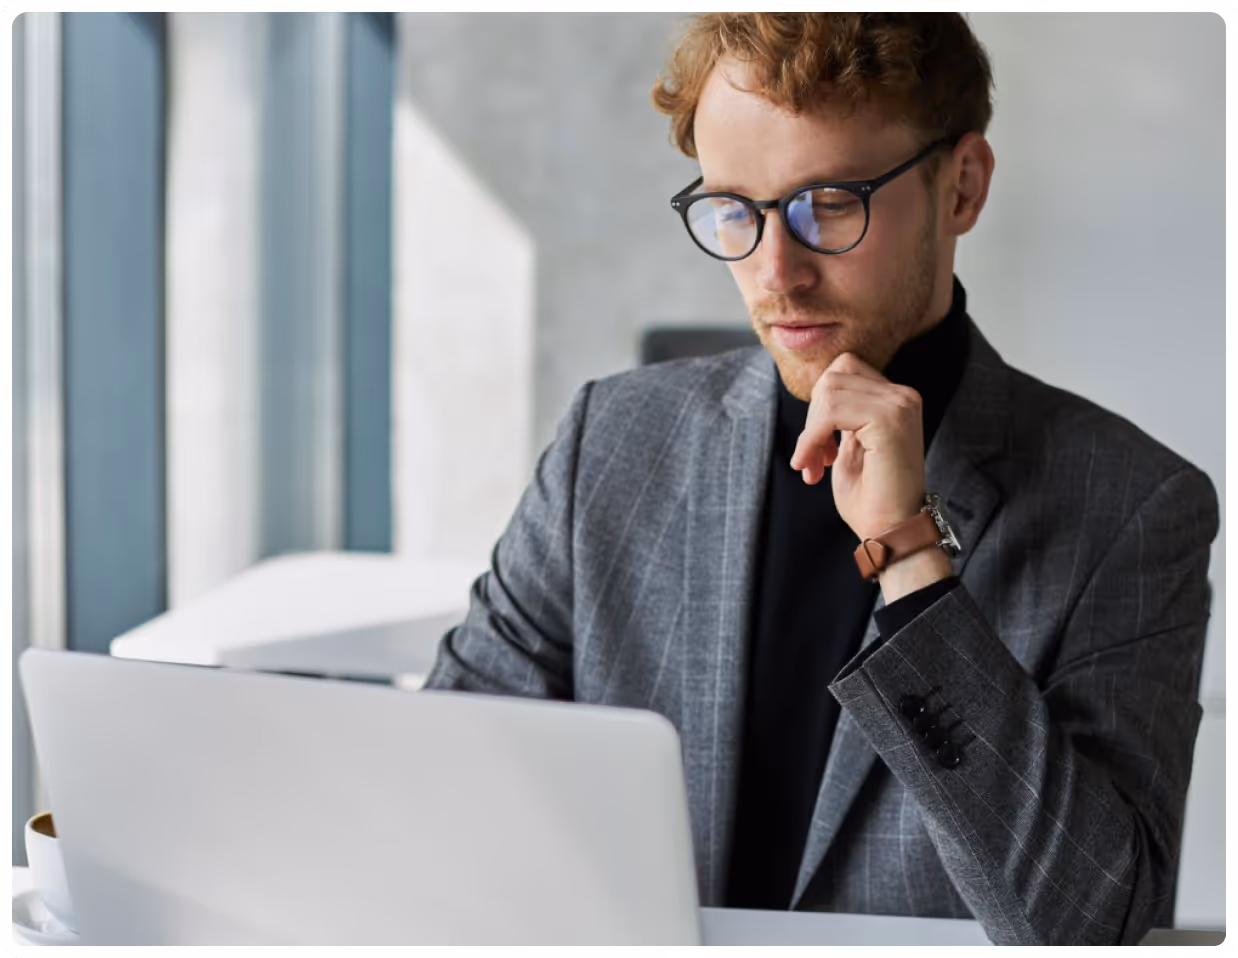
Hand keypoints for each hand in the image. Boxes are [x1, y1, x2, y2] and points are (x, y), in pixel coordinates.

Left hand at [788, 351, 927, 541]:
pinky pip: (831, 411)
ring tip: (813, 464)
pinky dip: (812, 438)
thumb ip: (839, 414)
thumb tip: (818, 391)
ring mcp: (900, 405)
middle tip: (811, 458)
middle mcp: (903, 396)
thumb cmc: (869, 497)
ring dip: (810, 430)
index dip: (820, 405)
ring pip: (830, 390)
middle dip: (812, 416)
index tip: (817, 445)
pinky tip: (814, 466)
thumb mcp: (848, 445)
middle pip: (834, 375)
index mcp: (895, 399)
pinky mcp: (890, 419)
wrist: (891, 532)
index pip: (844, 369)